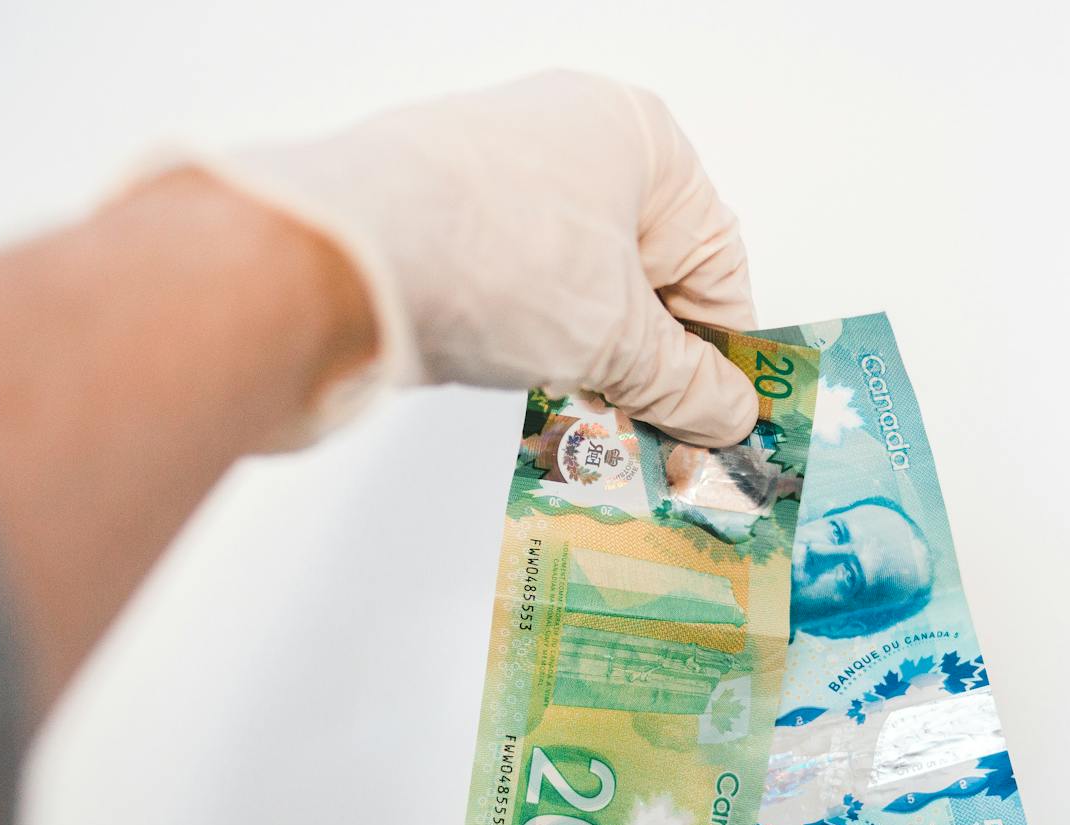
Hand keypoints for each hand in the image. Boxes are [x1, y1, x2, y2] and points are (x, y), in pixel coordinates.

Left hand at [205, 71, 758, 445]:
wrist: (342, 258)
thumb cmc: (492, 255)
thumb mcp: (618, 338)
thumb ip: (685, 381)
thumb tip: (728, 412)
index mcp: (637, 137)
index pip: (713, 259)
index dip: (722, 351)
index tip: (721, 418)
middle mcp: (570, 140)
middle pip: (645, 275)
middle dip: (654, 367)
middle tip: (663, 442)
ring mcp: (502, 180)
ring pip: (579, 289)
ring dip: (595, 366)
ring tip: (600, 432)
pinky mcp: (445, 223)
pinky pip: (520, 293)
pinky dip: (537, 348)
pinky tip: (541, 402)